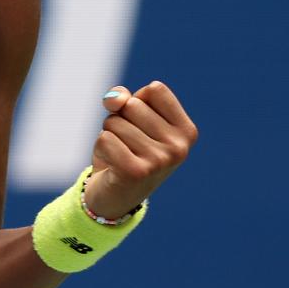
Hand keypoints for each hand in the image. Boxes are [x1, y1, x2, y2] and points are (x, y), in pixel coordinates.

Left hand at [84, 81, 197, 218]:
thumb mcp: (127, 119)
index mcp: (186, 131)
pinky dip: (101, 148)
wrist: (113, 197)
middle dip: (120, 120)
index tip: (140, 127)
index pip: (155, 90)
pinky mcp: (137, 172)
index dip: (137, 102)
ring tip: (119, 155)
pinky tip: (112, 166)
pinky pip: (105, 138)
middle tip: (126, 145)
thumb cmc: (124, 151)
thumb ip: (122, 98)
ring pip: (115, 122)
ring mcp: (161, 161)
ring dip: (108, 135)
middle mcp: (180, 147)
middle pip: (133, 104)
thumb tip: (114, 99)